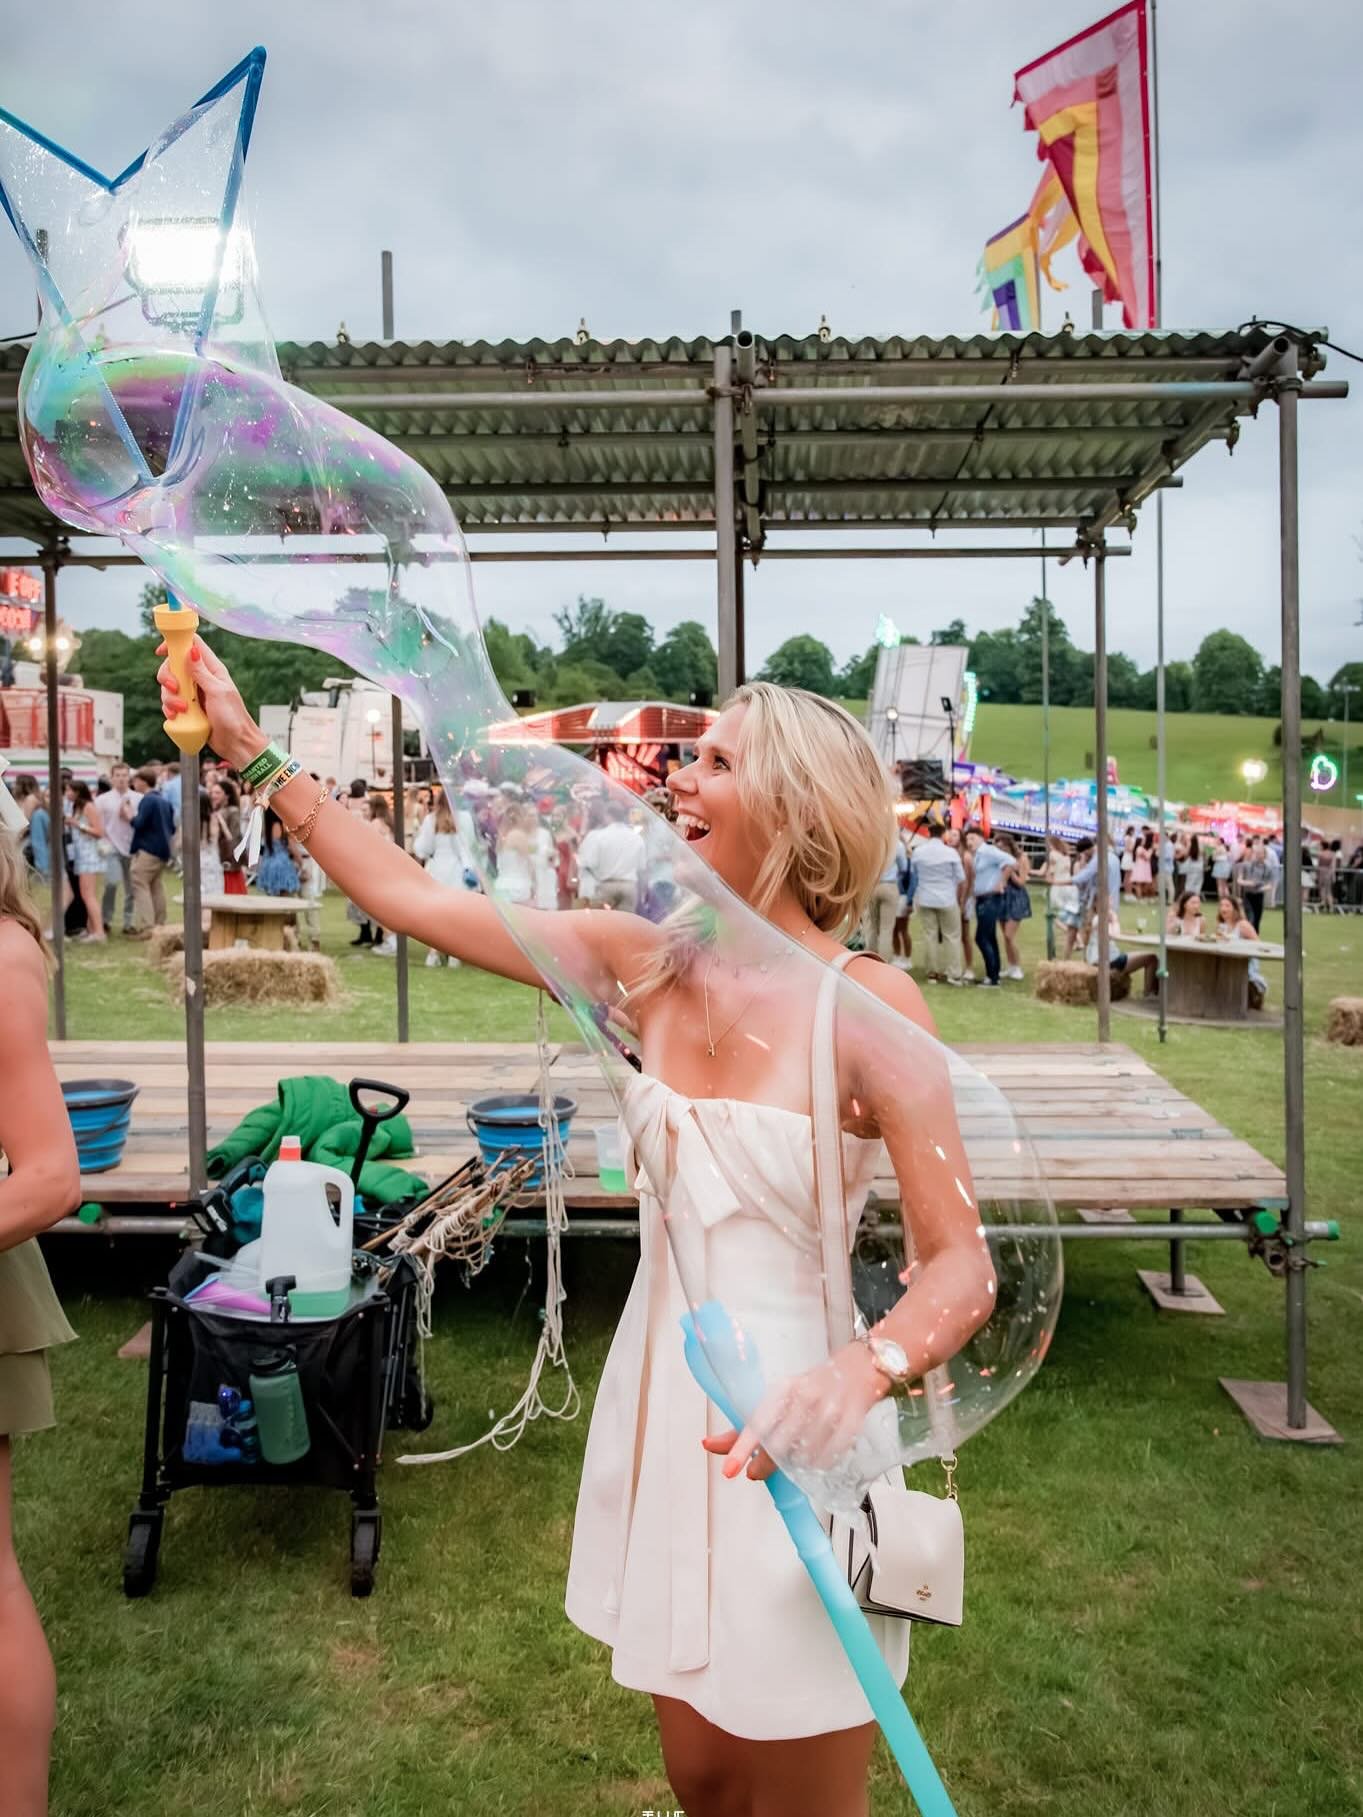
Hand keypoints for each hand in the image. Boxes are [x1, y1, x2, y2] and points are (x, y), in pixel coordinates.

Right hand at [156, 634, 262, 768]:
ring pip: (169, 686)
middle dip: (168, 676)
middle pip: (173, 666)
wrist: (236, 743)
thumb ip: (202, 672)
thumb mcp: (218, 692)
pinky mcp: (188, 709)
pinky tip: (176, 716)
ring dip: (169, 697)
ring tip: (182, 710)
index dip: (174, 644)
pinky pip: (170, 703)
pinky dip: (169, 709)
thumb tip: (191, 649)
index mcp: (212, 669)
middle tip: (175, 688)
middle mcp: (200, 678)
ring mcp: (193, 693)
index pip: (192, 646)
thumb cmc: (233, 717)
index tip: (161, 652)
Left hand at [703, 1342, 889, 1483]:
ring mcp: (830, 1411)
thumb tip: (710, 1445)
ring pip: (804, 1458)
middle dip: (765, 1464)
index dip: (741, 1448)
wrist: (859, 1370)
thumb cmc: (812, 1388)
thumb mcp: (777, 1399)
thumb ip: (745, 1426)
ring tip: (799, 1447)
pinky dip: (821, 1462)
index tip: (730, 1470)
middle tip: (757, 1470)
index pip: (757, 1422)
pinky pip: (828, 1460)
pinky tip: (821, 1448)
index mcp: (782, 1390)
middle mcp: (805, 1398)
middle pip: (779, 1447)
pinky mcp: (851, 1424)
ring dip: (797, 1464)